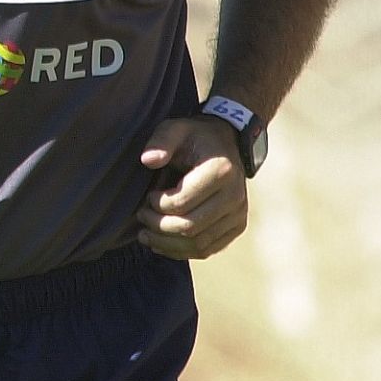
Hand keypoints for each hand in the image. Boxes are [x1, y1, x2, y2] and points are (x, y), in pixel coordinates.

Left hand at [137, 115, 247, 258]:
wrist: (226, 143)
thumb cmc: (195, 137)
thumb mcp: (175, 129)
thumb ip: (161, 141)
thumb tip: (148, 161)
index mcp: (221, 171)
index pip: (182, 202)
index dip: (156, 204)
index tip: (146, 196)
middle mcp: (235, 196)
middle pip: (190, 226)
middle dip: (158, 226)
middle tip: (141, 217)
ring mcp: (239, 214)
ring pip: (199, 244)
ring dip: (167, 243)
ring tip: (145, 234)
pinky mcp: (237, 226)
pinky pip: (208, 249)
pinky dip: (182, 251)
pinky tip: (161, 243)